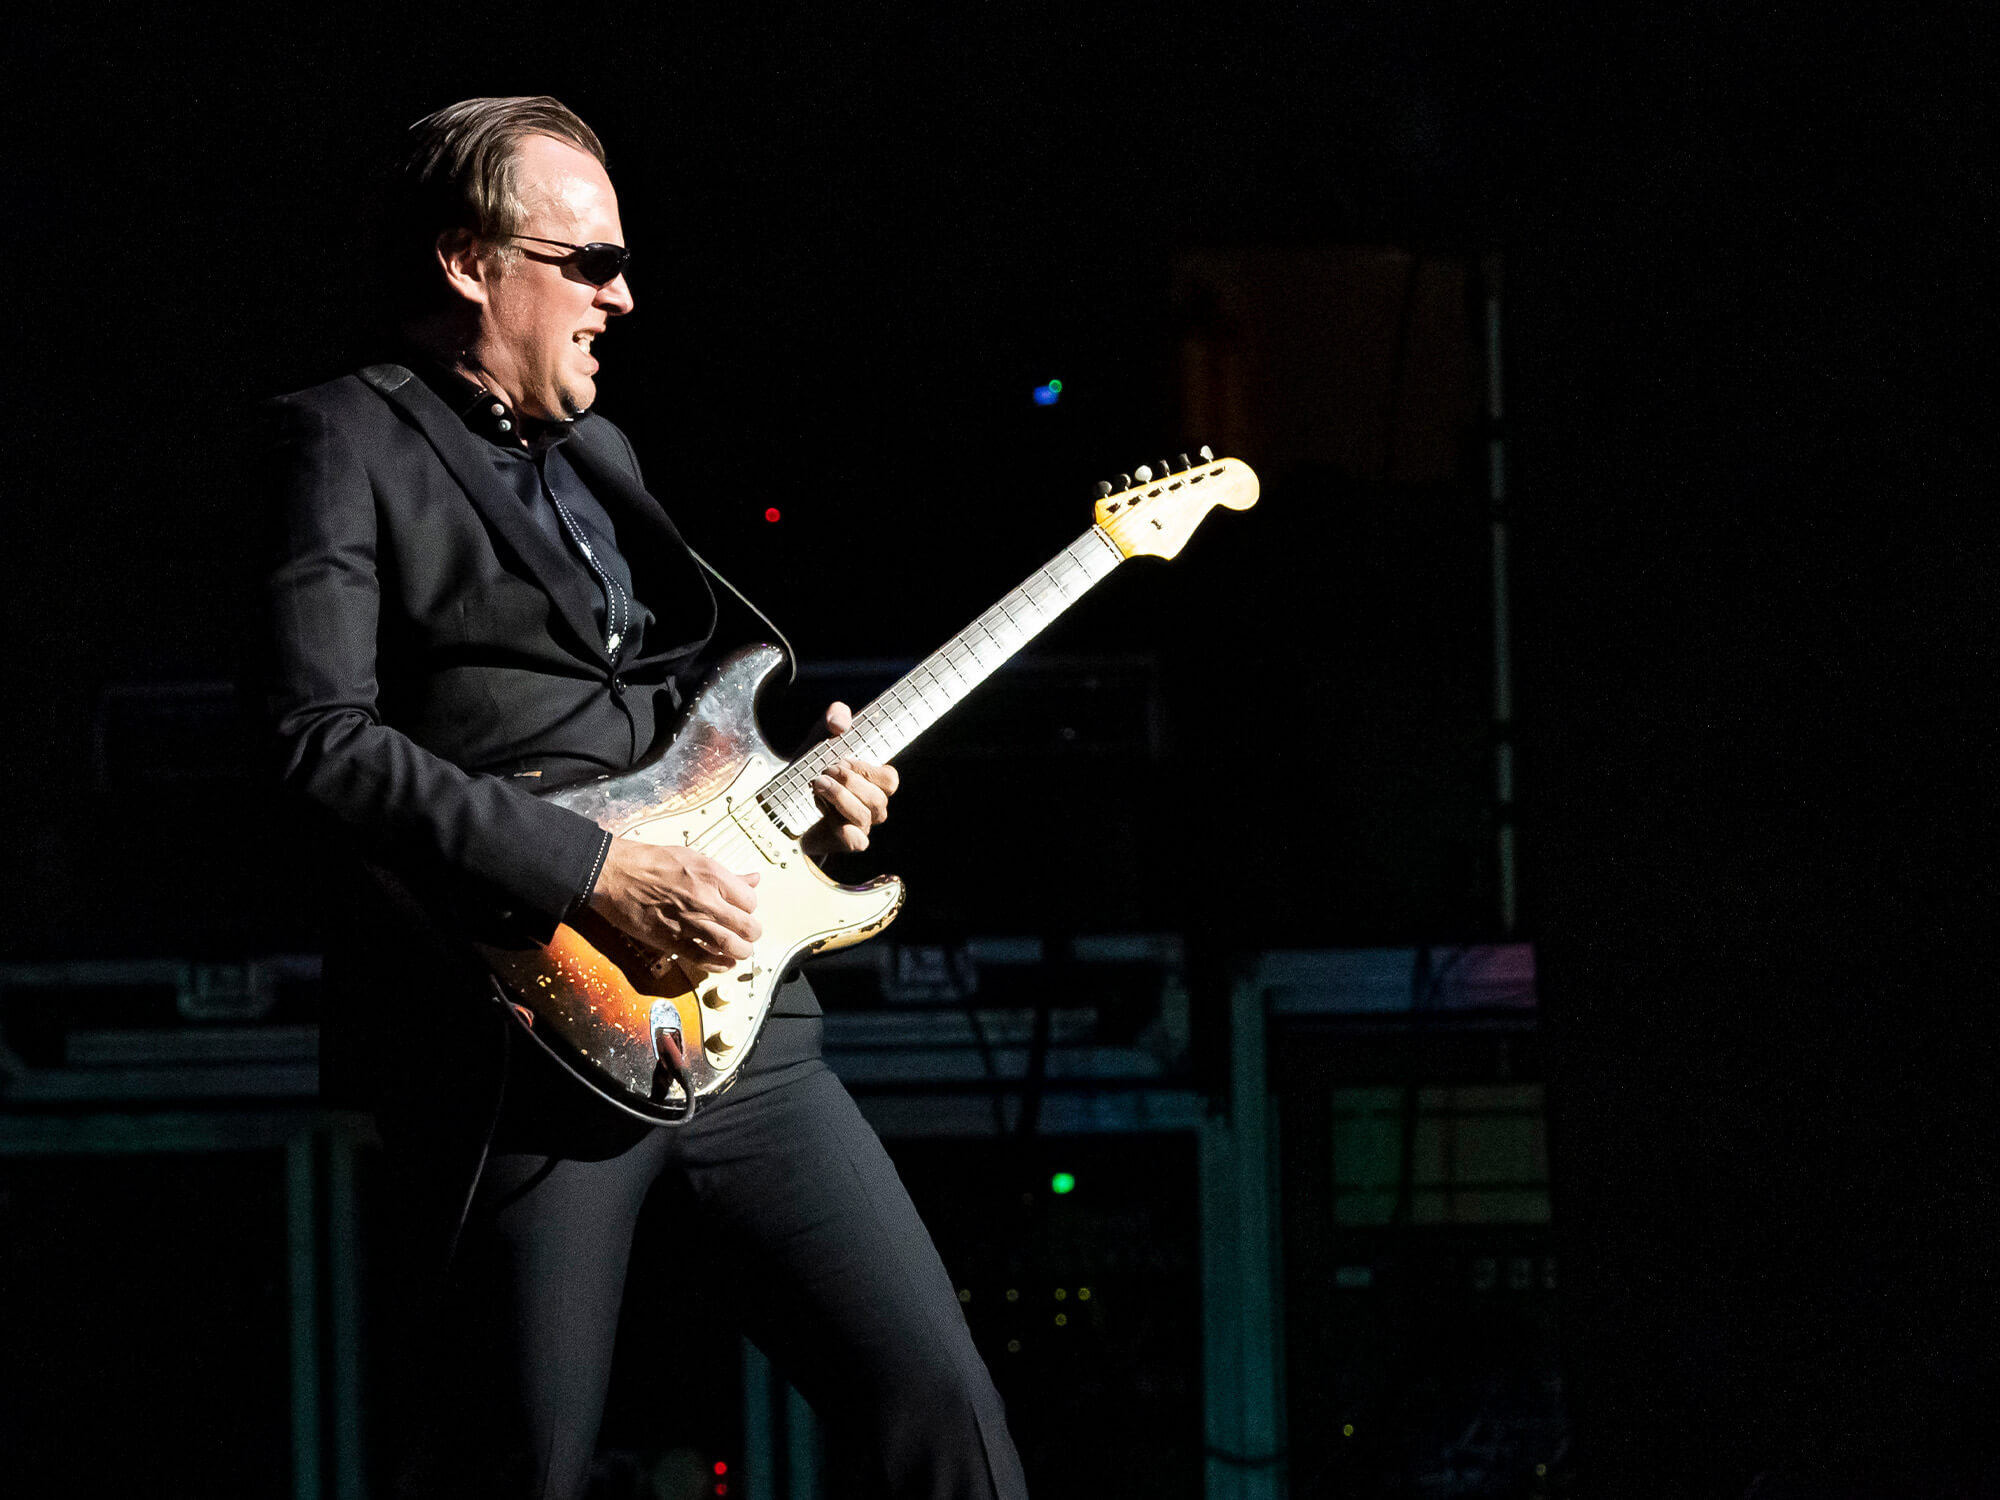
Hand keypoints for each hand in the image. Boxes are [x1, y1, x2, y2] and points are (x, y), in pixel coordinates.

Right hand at [586, 839, 761, 972]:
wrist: (613, 873)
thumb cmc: (649, 862)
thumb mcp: (693, 857)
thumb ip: (725, 874)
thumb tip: (751, 879)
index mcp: (711, 875)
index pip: (750, 900)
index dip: (749, 907)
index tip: (744, 909)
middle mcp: (704, 900)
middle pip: (746, 926)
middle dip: (752, 933)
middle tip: (749, 934)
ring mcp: (689, 922)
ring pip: (731, 946)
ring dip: (741, 951)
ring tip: (741, 950)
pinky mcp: (671, 940)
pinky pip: (703, 959)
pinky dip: (719, 965)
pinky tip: (724, 963)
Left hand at [801, 701, 899, 858]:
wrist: (785, 801)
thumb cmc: (812, 770)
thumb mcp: (820, 739)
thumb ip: (833, 720)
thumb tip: (840, 719)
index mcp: (873, 782)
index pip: (889, 779)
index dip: (867, 769)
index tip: (843, 760)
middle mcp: (872, 805)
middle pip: (878, 798)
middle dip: (850, 782)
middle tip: (825, 771)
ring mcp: (862, 825)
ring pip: (865, 815)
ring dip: (840, 797)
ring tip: (818, 784)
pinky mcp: (849, 841)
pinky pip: (855, 839)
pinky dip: (838, 822)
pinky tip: (820, 808)